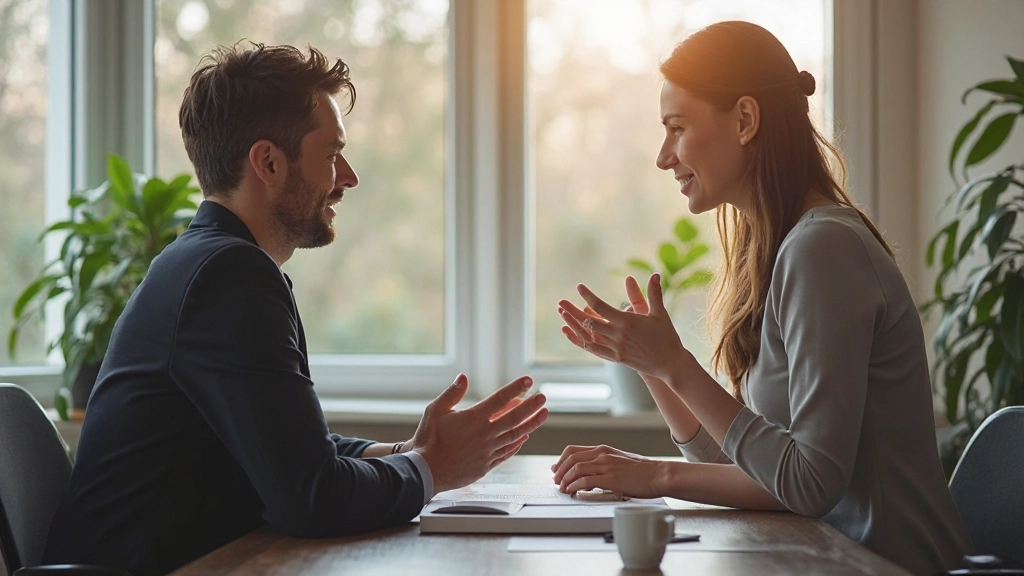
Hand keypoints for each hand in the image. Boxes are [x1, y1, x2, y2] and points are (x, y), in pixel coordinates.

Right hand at [409, 374, 548, 493]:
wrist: (424, 472)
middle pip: (514, 418)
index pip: (500, 399)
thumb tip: (463, 377)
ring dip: (531, 424)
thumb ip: (451, 394)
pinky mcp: (486, 465)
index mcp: (473, 419)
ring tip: (543, 414)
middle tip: (543, 398)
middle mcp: (484, 434)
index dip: (515, 388)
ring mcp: (487, 451)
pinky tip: (524, 437)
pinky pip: (507, 452)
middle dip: (531, 406)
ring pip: (515, 435)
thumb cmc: (427, 441)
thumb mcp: (434, 411)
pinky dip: (517, 443)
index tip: (528, 381)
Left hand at [550, 445, 663, 498]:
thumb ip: (604, 464)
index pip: (574, 450)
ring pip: (576, 468)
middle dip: (560, 470)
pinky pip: (585, 480)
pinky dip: (575, 486)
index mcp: (604, 450)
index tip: (556, 469)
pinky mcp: (611, 479)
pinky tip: (572, 491)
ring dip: (565, 479)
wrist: (659, 474)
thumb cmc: (643, 471)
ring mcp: (606, 466)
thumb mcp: (620, 461)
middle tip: (556, 481)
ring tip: (562, 488)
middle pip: (571, 458)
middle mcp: (602, 455)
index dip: (561, 460)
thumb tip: (590, 476)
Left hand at [558, 274, 693, 381]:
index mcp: (628, 322)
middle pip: (589, 322)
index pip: (601, 307)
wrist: (670, 364)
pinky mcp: (616, 358)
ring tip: (562, 315)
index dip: (588, 296)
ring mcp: (616, 348)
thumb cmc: (667, 336)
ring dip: (573, 325)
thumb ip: (654, 293)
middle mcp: (619, 335)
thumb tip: (655, 273)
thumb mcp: (660, 313)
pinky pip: (594, 349)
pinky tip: (571, 334)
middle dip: (573, 311)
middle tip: (561, 302)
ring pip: (588, 337)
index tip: (579, 287)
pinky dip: (580, 341)